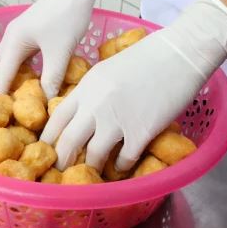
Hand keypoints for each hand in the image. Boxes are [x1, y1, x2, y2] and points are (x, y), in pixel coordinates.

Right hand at [0, 0, 117, 98]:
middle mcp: (11, 37)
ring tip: (20, 99)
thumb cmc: (68, 17)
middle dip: (0, 87)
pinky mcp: (31, 32)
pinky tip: (34, 79)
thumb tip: (46, 101)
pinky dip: (22, 69)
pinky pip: (20, 56)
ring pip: (8, 61)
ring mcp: (20, 33)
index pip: (0, 76)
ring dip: (12, 78)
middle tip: (8, 109)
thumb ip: (51, 78)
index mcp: (13, 42)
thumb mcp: (60, 52)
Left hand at [40, 0, 226, 171]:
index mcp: (86, 86)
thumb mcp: (107, 69)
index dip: (48, 137)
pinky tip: (122, 166)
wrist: (179, 54)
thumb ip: (91, 91)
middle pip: (69, 142)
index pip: (56, 118)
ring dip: (92, 167)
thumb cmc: (146, 56)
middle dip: (62, 161)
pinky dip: (121, 166)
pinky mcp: (141, 132)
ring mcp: (117, 120)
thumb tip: (81, 113)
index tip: (46, 149)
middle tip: (62, 171)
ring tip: (92, 173)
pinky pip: (124, 159)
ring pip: (94, 155)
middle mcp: (96, 105)